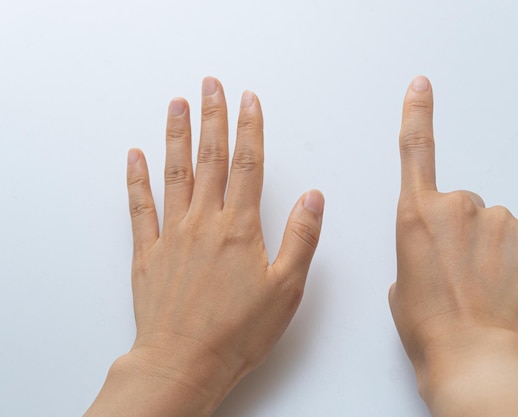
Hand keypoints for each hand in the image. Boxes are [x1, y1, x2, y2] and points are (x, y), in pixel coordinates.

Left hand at [85, 77, 323, 416]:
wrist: (184, 362)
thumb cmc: (237, 331)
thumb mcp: (286, 289)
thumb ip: (301, 238)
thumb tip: (313, 199)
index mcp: (239, 228)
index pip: (247, 165)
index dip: (250, 129)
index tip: (249, 101)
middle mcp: (204, 223)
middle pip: (210, 159)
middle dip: (213, 118)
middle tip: (211, 86)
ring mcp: (173, 235)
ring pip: (175, 174)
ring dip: (177, 136)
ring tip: (177, 105)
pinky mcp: (148, 253)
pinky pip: (140, 208)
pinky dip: (136, 179)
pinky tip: (135, 155)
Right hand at [389, 76, 517, 415]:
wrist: (473, 358)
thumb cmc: (429, 328)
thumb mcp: (403, 283)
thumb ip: (418, 249)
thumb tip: (439, 251)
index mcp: (416, 216)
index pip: (415, 150)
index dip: (417, 114)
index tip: (421, 87)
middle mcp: (456, 206)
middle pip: (463, 204)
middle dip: (464, 233)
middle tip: (461, 274)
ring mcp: (498, 217)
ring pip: (496, 223)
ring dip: (492, 248)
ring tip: (485, 285)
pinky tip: (511, 281)